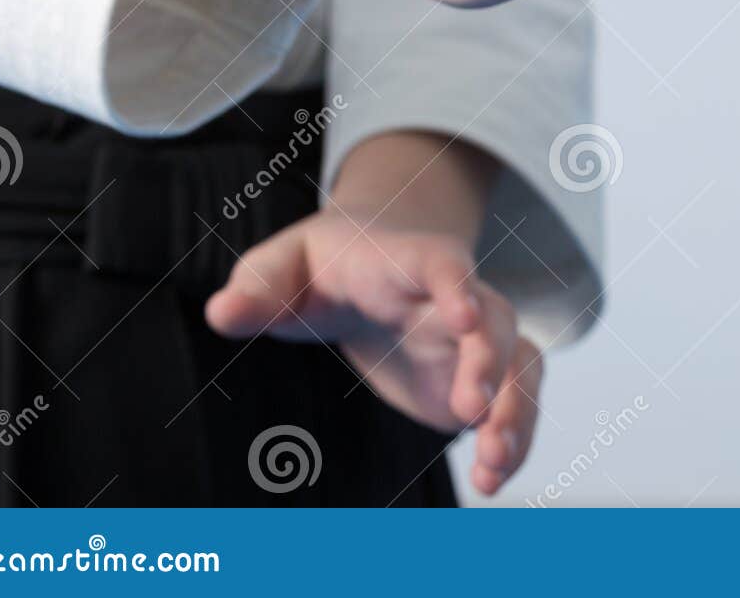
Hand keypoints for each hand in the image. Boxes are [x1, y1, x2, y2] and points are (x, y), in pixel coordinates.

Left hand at [205, 132, 539, 495]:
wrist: (366, 271)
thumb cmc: (320, 266)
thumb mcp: (280, 267)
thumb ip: (256, 288)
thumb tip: (221, 313)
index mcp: (406, 261)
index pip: (442, 262)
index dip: (457, 286)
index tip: (464, 320)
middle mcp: (455, 297)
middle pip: (493, 319)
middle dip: (491, 363)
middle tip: (471, 411)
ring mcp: (473, 340)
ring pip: (518, 365)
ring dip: (515, 411)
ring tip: (491, 464)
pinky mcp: (477, 378)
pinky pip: (513, 402)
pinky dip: (512, 438)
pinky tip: (491, 478)